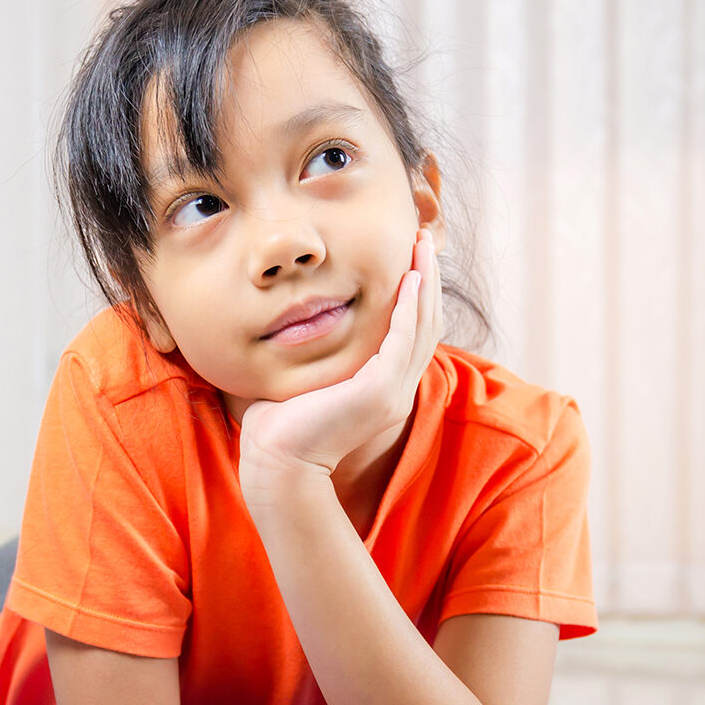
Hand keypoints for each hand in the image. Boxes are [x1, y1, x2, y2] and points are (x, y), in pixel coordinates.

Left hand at [238, 229, 442, 488]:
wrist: (276, 464)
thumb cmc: (278, 426)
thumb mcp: (305, 379)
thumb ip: (312, 353)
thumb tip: (294, 323)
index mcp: (382, 390)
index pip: (411, 334)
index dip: (417, 296)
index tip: (411, 259)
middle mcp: (396, 390)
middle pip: (426, 324)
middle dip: (428, 279)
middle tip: (425, 240)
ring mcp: (392, 392)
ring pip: (423, 326)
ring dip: (425, 283)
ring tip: (424, 246)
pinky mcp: (379, 391)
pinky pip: (403, 339)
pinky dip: (410, 308)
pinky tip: (410, 279)